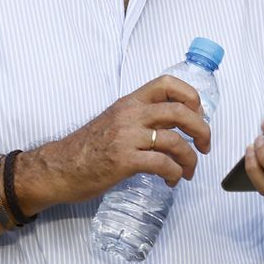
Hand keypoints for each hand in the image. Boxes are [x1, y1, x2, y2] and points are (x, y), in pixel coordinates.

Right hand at [22, 75, 210, 206]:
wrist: (57, 169)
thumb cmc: (87, 148)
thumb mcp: (115, 122)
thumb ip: (143, 119)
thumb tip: (177, 125)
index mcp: (129, 102)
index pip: (167, 84)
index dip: (190, 95)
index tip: (199, 114)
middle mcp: (129, 115)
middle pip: (179, 112)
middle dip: (202, 129)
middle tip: (205, 146)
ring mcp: (126, 138)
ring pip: (175, 141)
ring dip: (190, 159)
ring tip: (189, 171)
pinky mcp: (124, 161)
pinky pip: (163, 164)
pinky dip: (175, 173)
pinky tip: (172, 180)